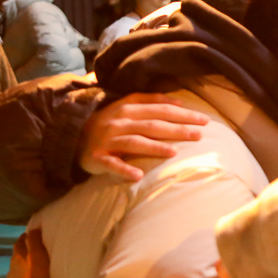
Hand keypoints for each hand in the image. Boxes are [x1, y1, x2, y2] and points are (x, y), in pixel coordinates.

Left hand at [8, 228, 50, 277]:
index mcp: (18, 257)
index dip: (25, 238)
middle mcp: (12, 267)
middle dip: (23, 250)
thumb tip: (33, 228)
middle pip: (16, 256)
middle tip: (32, 248)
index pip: (19, 243)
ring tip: (31, 265)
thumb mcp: (38, 256)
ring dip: (22, 265)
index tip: (31, 234)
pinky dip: (22, 277)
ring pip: (16, 269)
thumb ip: (35, 242)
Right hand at [79, 93, 208, 181]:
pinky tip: (138, 176)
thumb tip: (180, 102)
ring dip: (154, 147)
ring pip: (135, 143)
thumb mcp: (127, 105)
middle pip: (152, 125)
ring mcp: (108, 140)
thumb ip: (152, 101)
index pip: (161, 110)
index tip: (205, 121)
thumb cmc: (109, 121)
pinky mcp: (98, 157)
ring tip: (174, 153)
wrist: (73, 135)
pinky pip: (112, 164)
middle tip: (199, 135)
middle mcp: (120, 122)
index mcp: (129, 108)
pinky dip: (124, 170)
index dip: (183, 114)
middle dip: (177, 130)